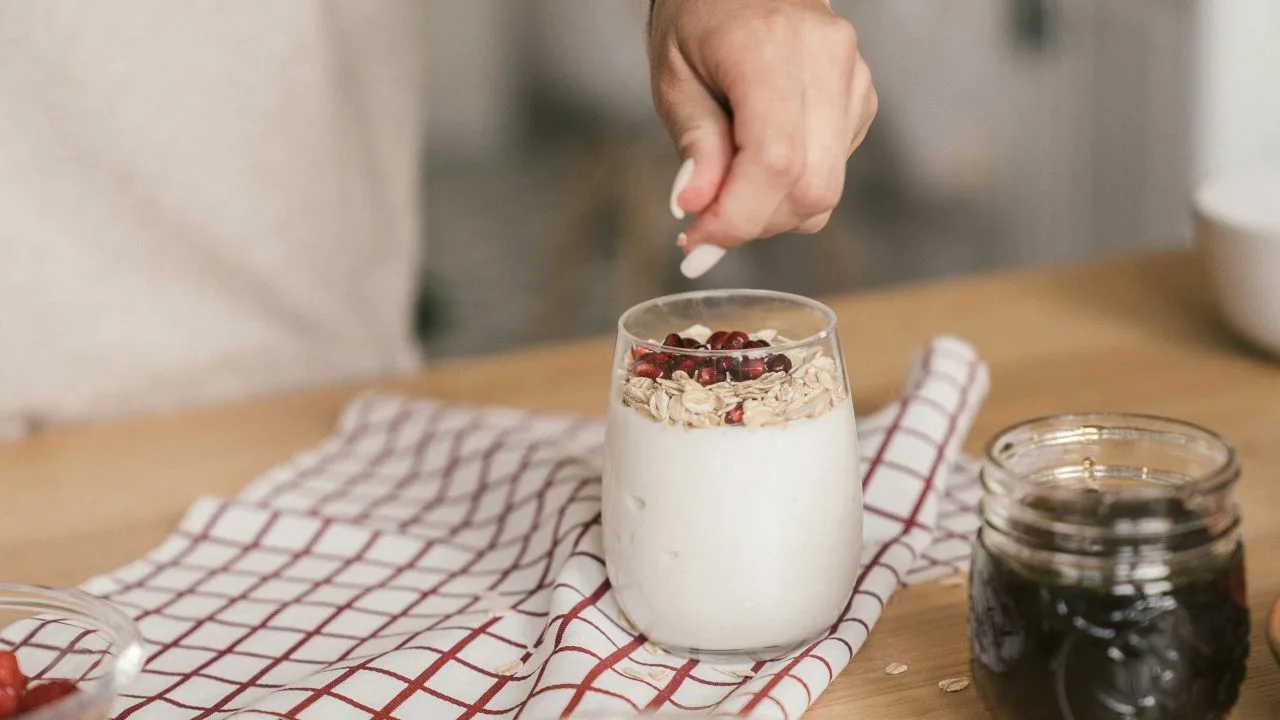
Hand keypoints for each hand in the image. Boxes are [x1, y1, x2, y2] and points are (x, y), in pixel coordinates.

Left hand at [649, 0, 876, 275]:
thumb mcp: (674, 78)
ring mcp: (854, 79)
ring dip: (772, 211)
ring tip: (729, 185)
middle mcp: (826, 60)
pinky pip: (832, 172)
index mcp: (770, 47)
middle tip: (706, 224)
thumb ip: (694, 145)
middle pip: (811, 187)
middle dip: (755, 222)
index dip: (738, 217)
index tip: (699, 242)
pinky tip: (760, 159)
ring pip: (826, 190)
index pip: (775, 161)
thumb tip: (697, 209)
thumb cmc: (701, 18)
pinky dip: (791, 187)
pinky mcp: (862, 99)